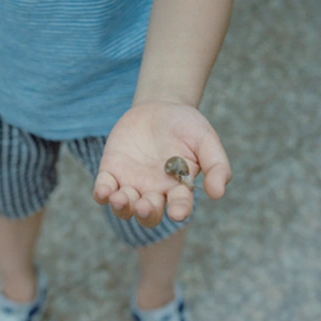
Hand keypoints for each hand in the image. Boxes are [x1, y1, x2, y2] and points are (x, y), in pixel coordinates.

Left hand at [93, 102, 231, 227]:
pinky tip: (104, 192)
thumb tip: (218, 193)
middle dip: (146, 213)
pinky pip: (104, 189)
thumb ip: (216, 165)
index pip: (180, 205)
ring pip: (125, 207)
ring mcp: (131, 184)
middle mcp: (154, 192)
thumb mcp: (205, 139)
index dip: (179, 210)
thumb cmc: (186, 126)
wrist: (159, 107)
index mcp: (178, 188)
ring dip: (122, 207)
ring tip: (121, 199)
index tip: (178, 213)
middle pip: (149, 214)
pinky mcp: (111, 172)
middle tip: (145, 206)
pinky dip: (102, 194)